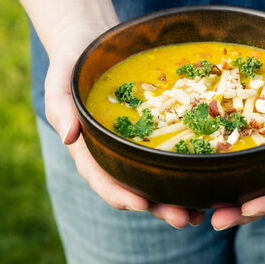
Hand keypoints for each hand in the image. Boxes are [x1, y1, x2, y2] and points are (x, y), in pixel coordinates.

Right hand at [44, 29, 204, 228]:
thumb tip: (66, 137)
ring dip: (175, 197)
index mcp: (88, 147)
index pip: (101, 177)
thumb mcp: (59, 80)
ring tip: (200, 213)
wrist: (92, 44)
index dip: (120, 193)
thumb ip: (59, 107)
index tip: (141, 204)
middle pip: (133, 186)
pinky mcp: (151, 131)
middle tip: (183, 219)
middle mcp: (112, 152)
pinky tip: (205, 178)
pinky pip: (167, 153)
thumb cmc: (73, 64)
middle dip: (158, 206)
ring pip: (153, 177)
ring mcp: (133, 143)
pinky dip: (184, 169)